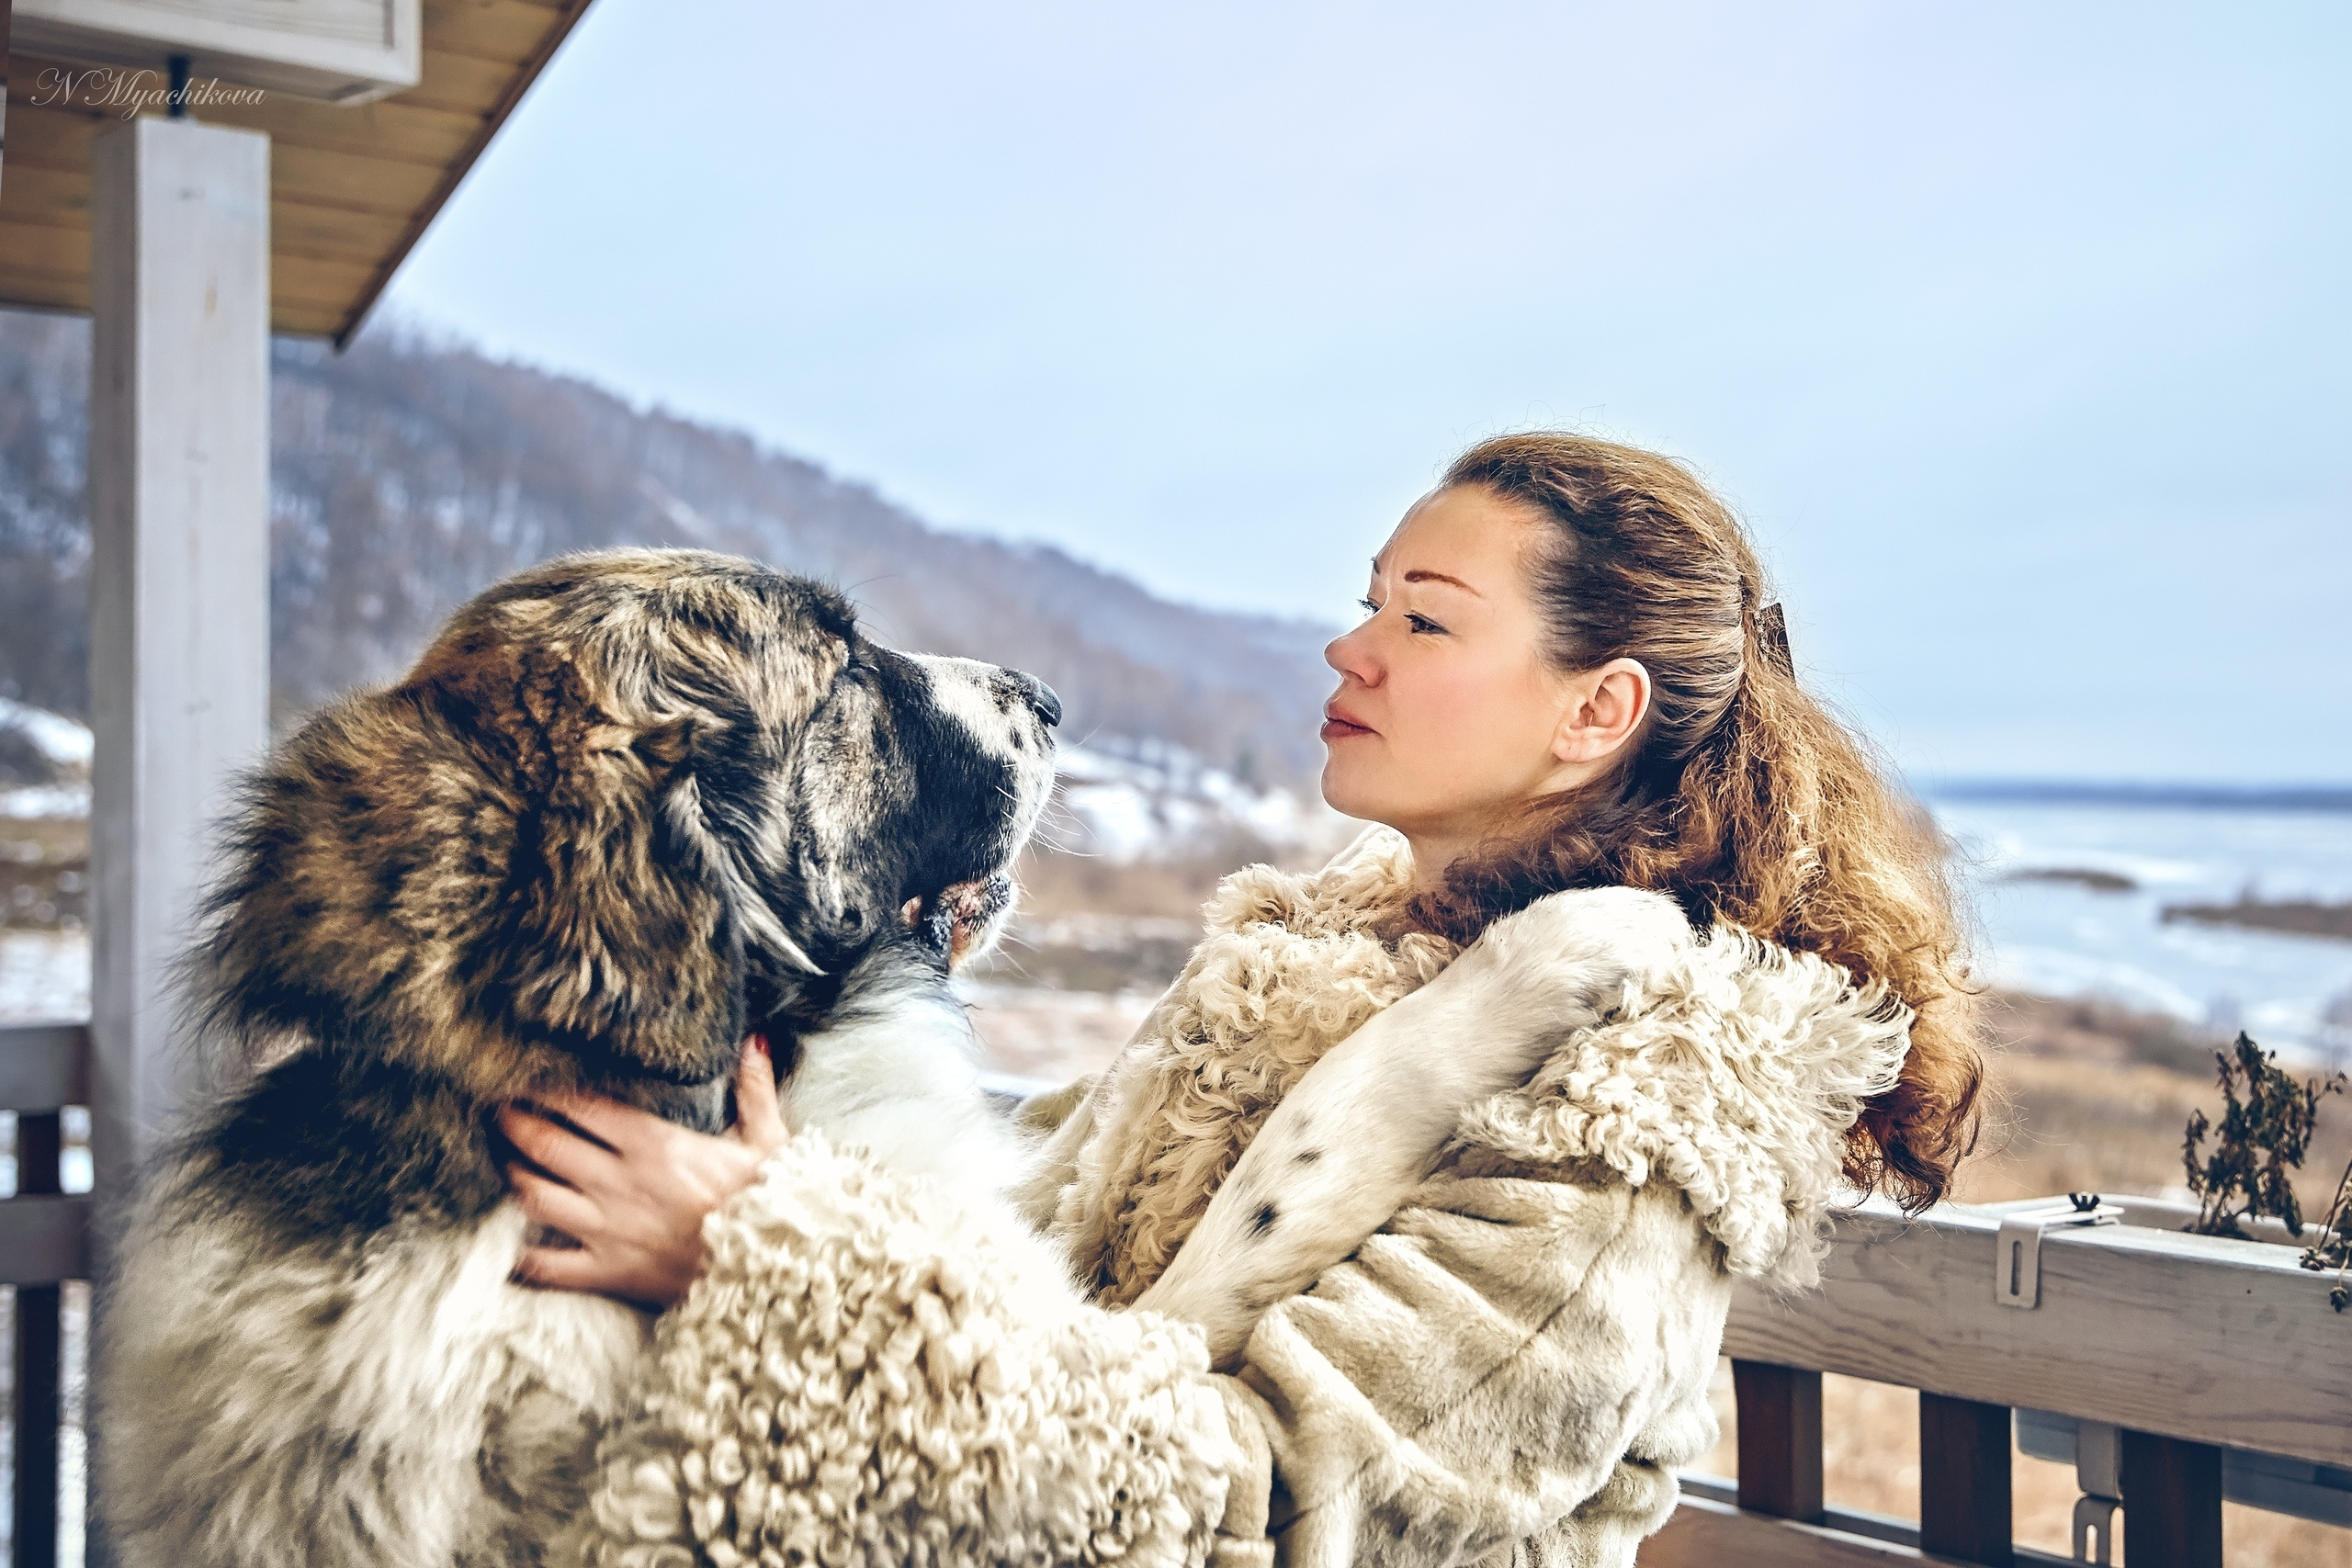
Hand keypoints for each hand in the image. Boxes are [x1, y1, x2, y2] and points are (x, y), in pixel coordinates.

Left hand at [498, 1035, 791, 1307]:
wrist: (775, 1271)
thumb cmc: (772, 1205)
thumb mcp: (769, 1142)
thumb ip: (754, 1089)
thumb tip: (754, 1041)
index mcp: (657, 1145)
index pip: (584, 1108)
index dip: (547, 1091)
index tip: (524, 1077)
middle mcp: (621, 1182)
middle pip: (545, 1144)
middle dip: (512, 1123)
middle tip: (491, 1109)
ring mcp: (609, 1229)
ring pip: (536, 1196)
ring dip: (511, 1175)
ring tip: (498, 1161)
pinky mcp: (608, 1272)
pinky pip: (548, 1267)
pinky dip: (519, 1259)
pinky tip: (503, 1249)